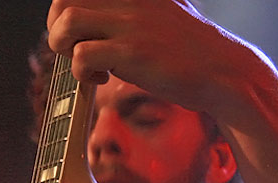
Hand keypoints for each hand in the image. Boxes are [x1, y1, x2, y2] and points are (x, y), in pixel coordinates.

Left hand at [47, 0, 243, 112]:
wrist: (220, 71)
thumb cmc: (185, 49)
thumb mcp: (159, 9)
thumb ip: (130, 5)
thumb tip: (95, 16)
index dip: (65, 12)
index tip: (79, 35)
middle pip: (62, 0)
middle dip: (56, 31)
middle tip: (76, 51)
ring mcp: (130, 22)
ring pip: (66, 22)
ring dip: (64, 50)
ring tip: (87, 65)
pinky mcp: (133, 52)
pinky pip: (84, 56)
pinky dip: (83, 74)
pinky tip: (102, 79)